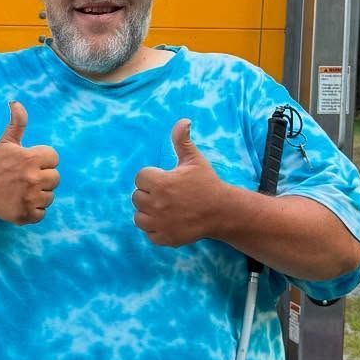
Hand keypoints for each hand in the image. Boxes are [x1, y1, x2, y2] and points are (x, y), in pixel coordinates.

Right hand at [0, 102, 59, 224]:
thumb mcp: (5, 142)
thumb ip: (17, 123)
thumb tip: (16, 103)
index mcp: (31, 158)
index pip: (54, 158)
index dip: (43, 161)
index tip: (29, 164)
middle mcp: (33, 178)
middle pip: (55, 178)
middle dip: (43, 179)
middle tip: (25, 179)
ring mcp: (30, 198)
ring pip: (50, 197)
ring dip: (39, 195)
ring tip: (22, 191)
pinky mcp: (26, 214)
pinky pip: (42, 213)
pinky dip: (33, 211)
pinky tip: (21, 203)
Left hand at [132, 119, 231, 246]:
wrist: (222, 211)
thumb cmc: (207, 183)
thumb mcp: (195, 160)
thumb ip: (182, 141)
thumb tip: (183, 121)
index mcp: (161, 183)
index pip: (140, 178)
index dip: (152, 177)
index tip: (165, 179)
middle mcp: (157, 204)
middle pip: (136, 197)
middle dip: (149, 194)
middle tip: (167, 194)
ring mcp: (160, 223)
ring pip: (138, 216)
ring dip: (148, 212)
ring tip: (165, 208)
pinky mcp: (164, 238)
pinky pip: (148, 233)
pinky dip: (155, 229)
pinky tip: (168, 221)